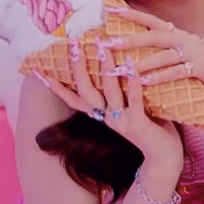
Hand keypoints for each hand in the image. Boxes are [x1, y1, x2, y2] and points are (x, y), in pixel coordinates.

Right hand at [34, 38, 182, 174]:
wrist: (164, 158)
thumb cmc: (151, 128)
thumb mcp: (131, 109)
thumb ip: (121, 93)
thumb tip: (117, 64)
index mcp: (102, 114)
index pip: (73, 98)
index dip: (56, 85)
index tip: (38, 69)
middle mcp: (106, 118)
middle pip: (86, 91)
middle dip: (79, 67)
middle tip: (73, 44)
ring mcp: (121, 121)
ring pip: (108, 92)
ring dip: (106, 68)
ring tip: (103, 47)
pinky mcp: (138, 123)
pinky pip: (134, 99)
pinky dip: (132, 82)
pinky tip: (131, 66)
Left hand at [105, 7, 203, 117]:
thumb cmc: (200, 80)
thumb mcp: (180, 62)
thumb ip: (162, 53)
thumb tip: (130, 51)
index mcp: (181, 36)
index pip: (154, 22)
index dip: (133, 15)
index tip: (110, 11)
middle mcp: (189, 40)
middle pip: (156, 35)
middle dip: (131, 39)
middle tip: (109, 44)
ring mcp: (198, 53)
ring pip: (165, 55)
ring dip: (141, 63)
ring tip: (123, 69)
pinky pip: (177, 72)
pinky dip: (160, 77)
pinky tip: (145, 82)